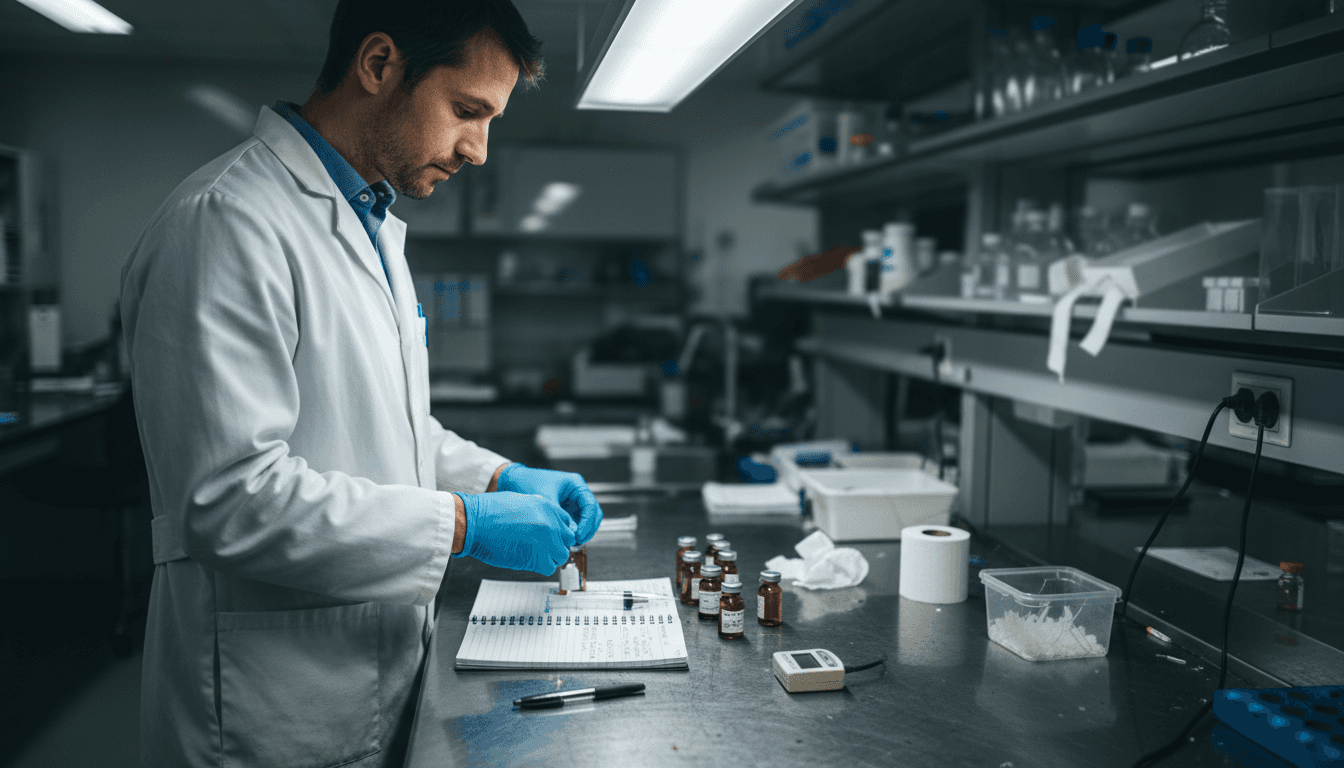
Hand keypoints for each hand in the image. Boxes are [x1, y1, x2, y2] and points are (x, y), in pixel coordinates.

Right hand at [455, 492, 576, 574]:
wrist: (474, 522)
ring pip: (560, 556)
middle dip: (555, 545)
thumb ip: (537, 512)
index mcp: (547, 506)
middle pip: (566, 541)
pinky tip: (526, 560)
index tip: (549, 538)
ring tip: (530, 554)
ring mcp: (547, 540)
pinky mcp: (539, 557)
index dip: (557, 533)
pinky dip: (539, 567)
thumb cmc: (488, 512)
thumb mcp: (519, 501)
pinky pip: (549, 568)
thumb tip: (544, 523)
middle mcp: (551, 522)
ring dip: (548, 557)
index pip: (566, 523)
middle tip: (540, 548)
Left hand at [497, 464, 603, 544]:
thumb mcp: (545, 500)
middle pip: (593, 515)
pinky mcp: (565, 512)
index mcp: (575, 484)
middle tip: (577, 543)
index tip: (579, 535)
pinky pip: (575, 525)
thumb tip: (571, 535)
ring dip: (581, 533)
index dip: (588, 523)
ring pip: (585, 521)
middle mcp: (576, 494)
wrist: (512, 482)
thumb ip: (559, 517)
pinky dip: (572, 534)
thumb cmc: (527, 484)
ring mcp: (572, 503)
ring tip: (571, 545)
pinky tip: (565, 542)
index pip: (591, 506)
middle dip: (587, 530)